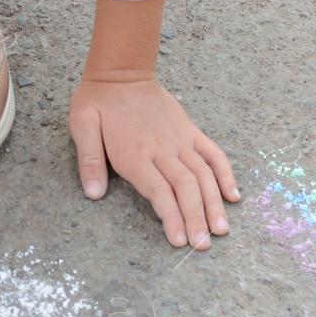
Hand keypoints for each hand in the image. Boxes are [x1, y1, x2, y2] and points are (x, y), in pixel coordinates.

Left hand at [69, 73, 238, 248]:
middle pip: (185, 187)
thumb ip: (88, 160)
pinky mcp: (190, 131)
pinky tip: (233, 195)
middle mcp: (161, 149)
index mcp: (134, 152)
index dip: (171, 216)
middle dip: (196, 218)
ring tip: (221, 229)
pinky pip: (213, 153)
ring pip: (203, 174)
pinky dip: (226, 174)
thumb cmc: (98, 100)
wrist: (122, 71)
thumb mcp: (82, 125)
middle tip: (203, 245)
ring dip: (214, 203)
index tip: (179, 240)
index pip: (158, 190)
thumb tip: (94, 194)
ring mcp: (179, 140)